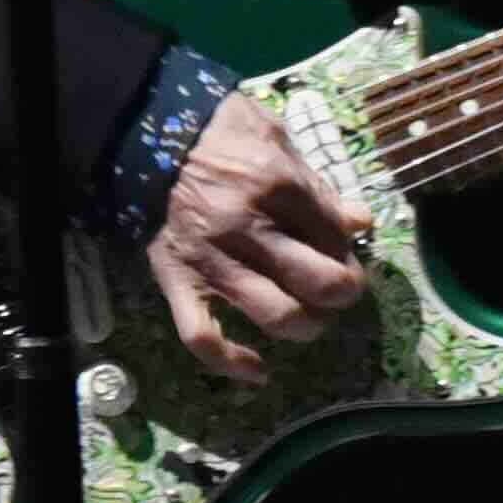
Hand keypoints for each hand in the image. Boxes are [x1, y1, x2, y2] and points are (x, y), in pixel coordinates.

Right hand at [149, 89, 374, 385]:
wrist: (143, 131)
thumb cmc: (218, 133)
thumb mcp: (276, 139)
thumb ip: (318, 186)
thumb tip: (359, 223)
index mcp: (278, 188)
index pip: (338, 241)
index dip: (351, 255)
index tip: (343, 257)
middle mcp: (247, 228)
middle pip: (321, 285)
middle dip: (340, 293)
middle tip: (334, 289)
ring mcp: (210, 260)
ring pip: (277, 316)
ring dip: (305, 325)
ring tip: (305, 316)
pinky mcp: (176, 281)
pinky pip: (203, 337)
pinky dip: (233, 363)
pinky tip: (259, 371)